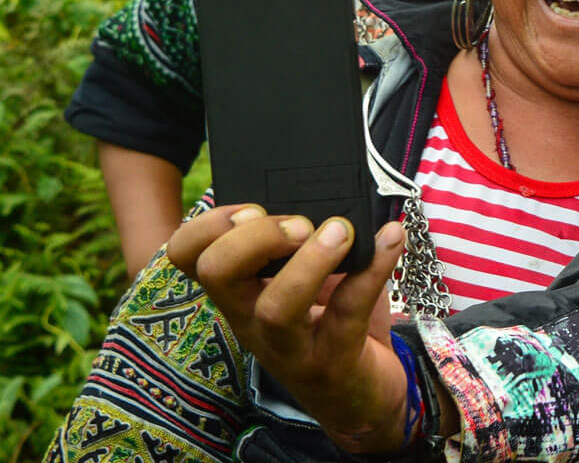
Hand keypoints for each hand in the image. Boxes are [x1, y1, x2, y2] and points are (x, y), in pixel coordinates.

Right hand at [167, 206, 412, 452]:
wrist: (362, 398)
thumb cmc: (330, 322)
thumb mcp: (308, 277)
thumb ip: (307, 237)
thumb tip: (330, 180)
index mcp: (239, 291)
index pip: (187, 256)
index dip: (207, 224)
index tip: (250, 206)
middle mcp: (251, 319)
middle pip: (218, 274)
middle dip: (254, 236)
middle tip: (298, 224)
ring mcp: (290, 346)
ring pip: (276, 307)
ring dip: (309, 261)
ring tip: (341, 230)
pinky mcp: (333, 362)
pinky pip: (349, 313)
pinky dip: (374, 269)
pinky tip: (391, 238)